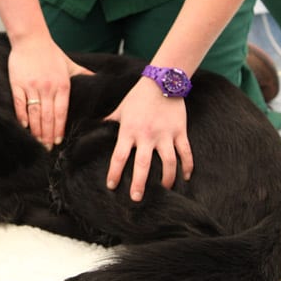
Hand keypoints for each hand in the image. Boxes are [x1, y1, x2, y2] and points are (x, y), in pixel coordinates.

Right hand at [9, 36, 91, 149]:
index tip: (59, 141)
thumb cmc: (50, 52)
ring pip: (35, 114)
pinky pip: (20, 105)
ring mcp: (32, 87)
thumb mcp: (69, 63)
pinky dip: (22, 117)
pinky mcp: (18, 84)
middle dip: (48, 135)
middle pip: (48, 117)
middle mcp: (48, 88)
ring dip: (36, 130)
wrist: (31, 40)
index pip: (62, 112)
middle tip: (47, 148)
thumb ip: (82, 74)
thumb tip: (97, 80)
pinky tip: (24, 127)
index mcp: (62, 85)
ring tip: (37, 142)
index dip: (60, 129)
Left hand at [105, 78, 193, 200]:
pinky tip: (186, 177)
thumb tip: (93, 129)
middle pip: (143, 165)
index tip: (112, 186)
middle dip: (139, 184)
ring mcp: (165, 134)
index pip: (119, 156)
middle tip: (136, 199)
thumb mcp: (120, 109)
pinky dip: (187, 166)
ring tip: (165, 191)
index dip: (115, 173)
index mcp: (129, 131)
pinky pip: (186, 153)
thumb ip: (109, 122)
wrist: (162, 81)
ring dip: (167, 179)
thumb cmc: (137, 96)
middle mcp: (146, 135)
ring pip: (168, 162)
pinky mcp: (180, 132)